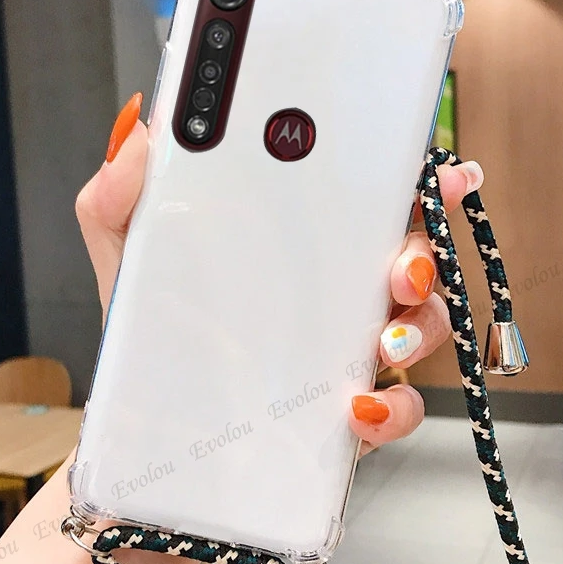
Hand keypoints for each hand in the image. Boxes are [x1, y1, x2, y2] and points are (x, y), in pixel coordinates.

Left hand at [76, 93, 485, 454]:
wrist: (147, 426)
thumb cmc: (151, 332)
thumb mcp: (127, 259)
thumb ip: (118, 199)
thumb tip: (141, 138)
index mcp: (294, 242)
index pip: (363, 199)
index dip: (412, 181)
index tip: (445, 172)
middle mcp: (333, 288)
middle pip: (408, 255)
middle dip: (422, 255)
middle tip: (401, 269)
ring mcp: (346, 347)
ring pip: (420, 323)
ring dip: (419, 327)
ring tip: (383, 342)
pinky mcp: (347, 407)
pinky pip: (396, 407)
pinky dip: (393, 407)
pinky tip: (360, 407)